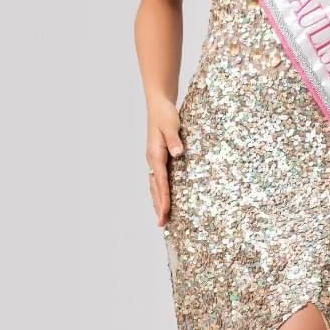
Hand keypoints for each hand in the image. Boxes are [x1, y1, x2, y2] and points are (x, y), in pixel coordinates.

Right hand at [146, 98, 183, 226]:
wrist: (158, 105)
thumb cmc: (165, 114)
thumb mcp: (171, 125)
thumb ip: (174, 139)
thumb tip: (177, 153)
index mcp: (155, 154)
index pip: (160, 181)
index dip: (163, 198)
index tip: (165, 212)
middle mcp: (152, 160)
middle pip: (154, 187)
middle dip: (158, 206)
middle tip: (162, 223)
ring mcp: (153, 160)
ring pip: (154, 185)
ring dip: (157, 201)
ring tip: (161, 218)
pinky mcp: (157, 158)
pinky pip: (157, 179)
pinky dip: (158, 192)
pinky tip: (162, 199)